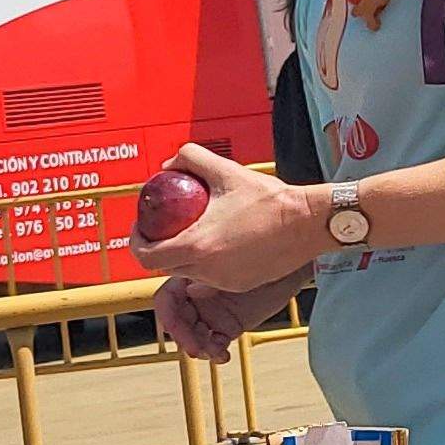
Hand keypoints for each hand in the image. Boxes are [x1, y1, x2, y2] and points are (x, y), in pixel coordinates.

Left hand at [128, 143, 322, 291]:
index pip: (146, 257)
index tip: (142, 228)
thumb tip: (170, 164)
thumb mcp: (226, 171)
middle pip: (166, 267)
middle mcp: (207, 271)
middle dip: (160, 248)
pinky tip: (221, 243)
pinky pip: (213, 278)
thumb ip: (191, 158)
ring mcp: (224, 282)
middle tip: (166, 228)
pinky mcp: (241, 285)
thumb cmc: (271, 200)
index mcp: (197, 246)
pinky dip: (209, 264)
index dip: (137, 242)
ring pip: (190, 273)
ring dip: (186, 256)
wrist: (307, 223)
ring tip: (197, 232)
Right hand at [152, 274, 279, 362]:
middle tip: (198, 350)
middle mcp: (198, 296)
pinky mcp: (227, 327)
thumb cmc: (265, 257)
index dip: (168, 316)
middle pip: (178, 322)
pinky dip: (215, 353)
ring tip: (215, 353)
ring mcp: (211, 312)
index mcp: (191, 277)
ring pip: (194, 337)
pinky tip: (223, 356)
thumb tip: (189, 289)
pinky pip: (213, 344)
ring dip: (201, 348)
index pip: (167, 299)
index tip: (178, 331)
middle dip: (185, 339)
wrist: (290, 269)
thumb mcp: (235, 267)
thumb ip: (210, 278)